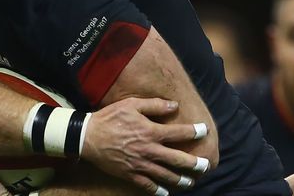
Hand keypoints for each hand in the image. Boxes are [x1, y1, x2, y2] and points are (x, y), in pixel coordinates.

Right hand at [82, 97, 208, 194]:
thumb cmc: (109, 117)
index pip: (179, 133)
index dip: (195, 131)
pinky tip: (166, 192)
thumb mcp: (131, 105)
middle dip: (194, 163)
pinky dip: (158, 191)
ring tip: (190, 182)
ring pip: (166, 175)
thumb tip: (174, 105)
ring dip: (181, 180)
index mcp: (150, 132)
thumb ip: (154, 105)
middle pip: (178, 159)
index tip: (205, 131)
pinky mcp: (130, 174)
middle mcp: (149, 150)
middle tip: (206, 165)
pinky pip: (148, 186)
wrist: (88, 136)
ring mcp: (140, 164)